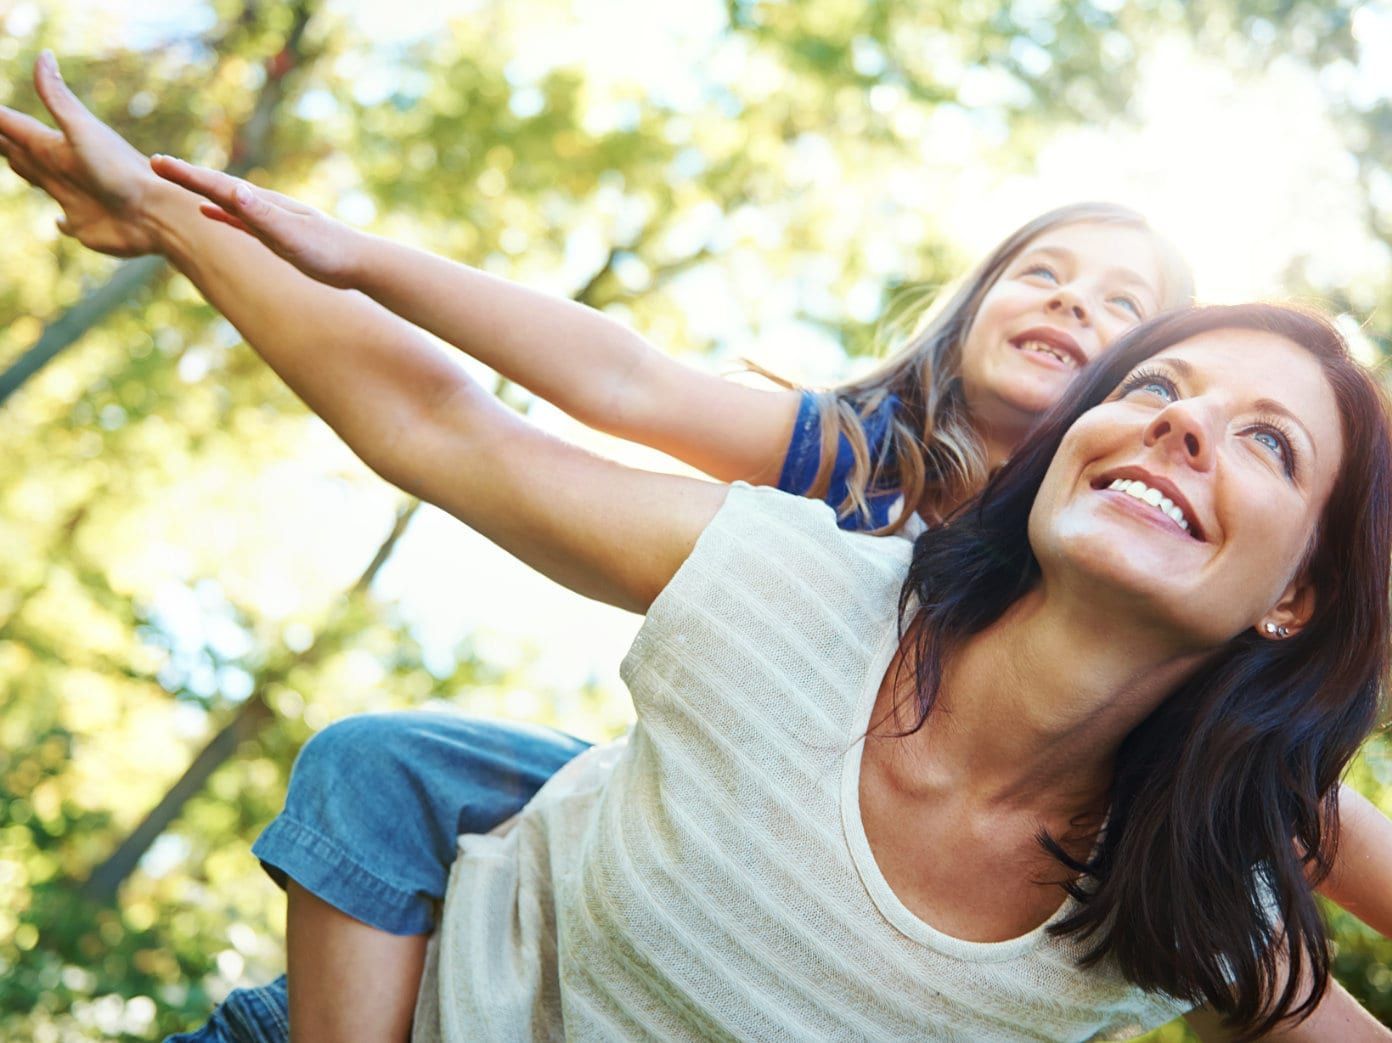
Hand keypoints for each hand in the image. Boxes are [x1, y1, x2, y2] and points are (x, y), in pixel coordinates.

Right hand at [0, 51, 164, 256]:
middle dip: (4, 140)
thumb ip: (59, 99)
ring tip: (13, 160)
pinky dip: (61, 222)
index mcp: (56, 146)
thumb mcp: (82, 131)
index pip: (15, 126)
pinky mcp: (84, 225)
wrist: (158, 213)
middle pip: (22, 151)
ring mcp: (72, 198)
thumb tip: (43, 53)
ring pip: (40, 180)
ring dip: (25, 169)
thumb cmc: (120, 171)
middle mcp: (62, 169)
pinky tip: (59, 222)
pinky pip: (66, 223)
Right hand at [150, 155, 364, 288]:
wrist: (359, 263)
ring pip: (225, 199)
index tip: (158, 162)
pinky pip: (238, 219)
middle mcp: (265, 205)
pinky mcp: (275, 233)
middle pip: (218, 186)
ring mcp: (269, 218)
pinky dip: (219, 213)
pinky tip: (206, 211)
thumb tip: (235, 191)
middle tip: (156, 163)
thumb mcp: (292, 236)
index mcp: (264, 204)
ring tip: (174, 178)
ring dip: (199, 189)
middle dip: (187, 175)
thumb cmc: (328, 252)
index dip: (188, 175)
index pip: (219, 186)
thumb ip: (262, 215)